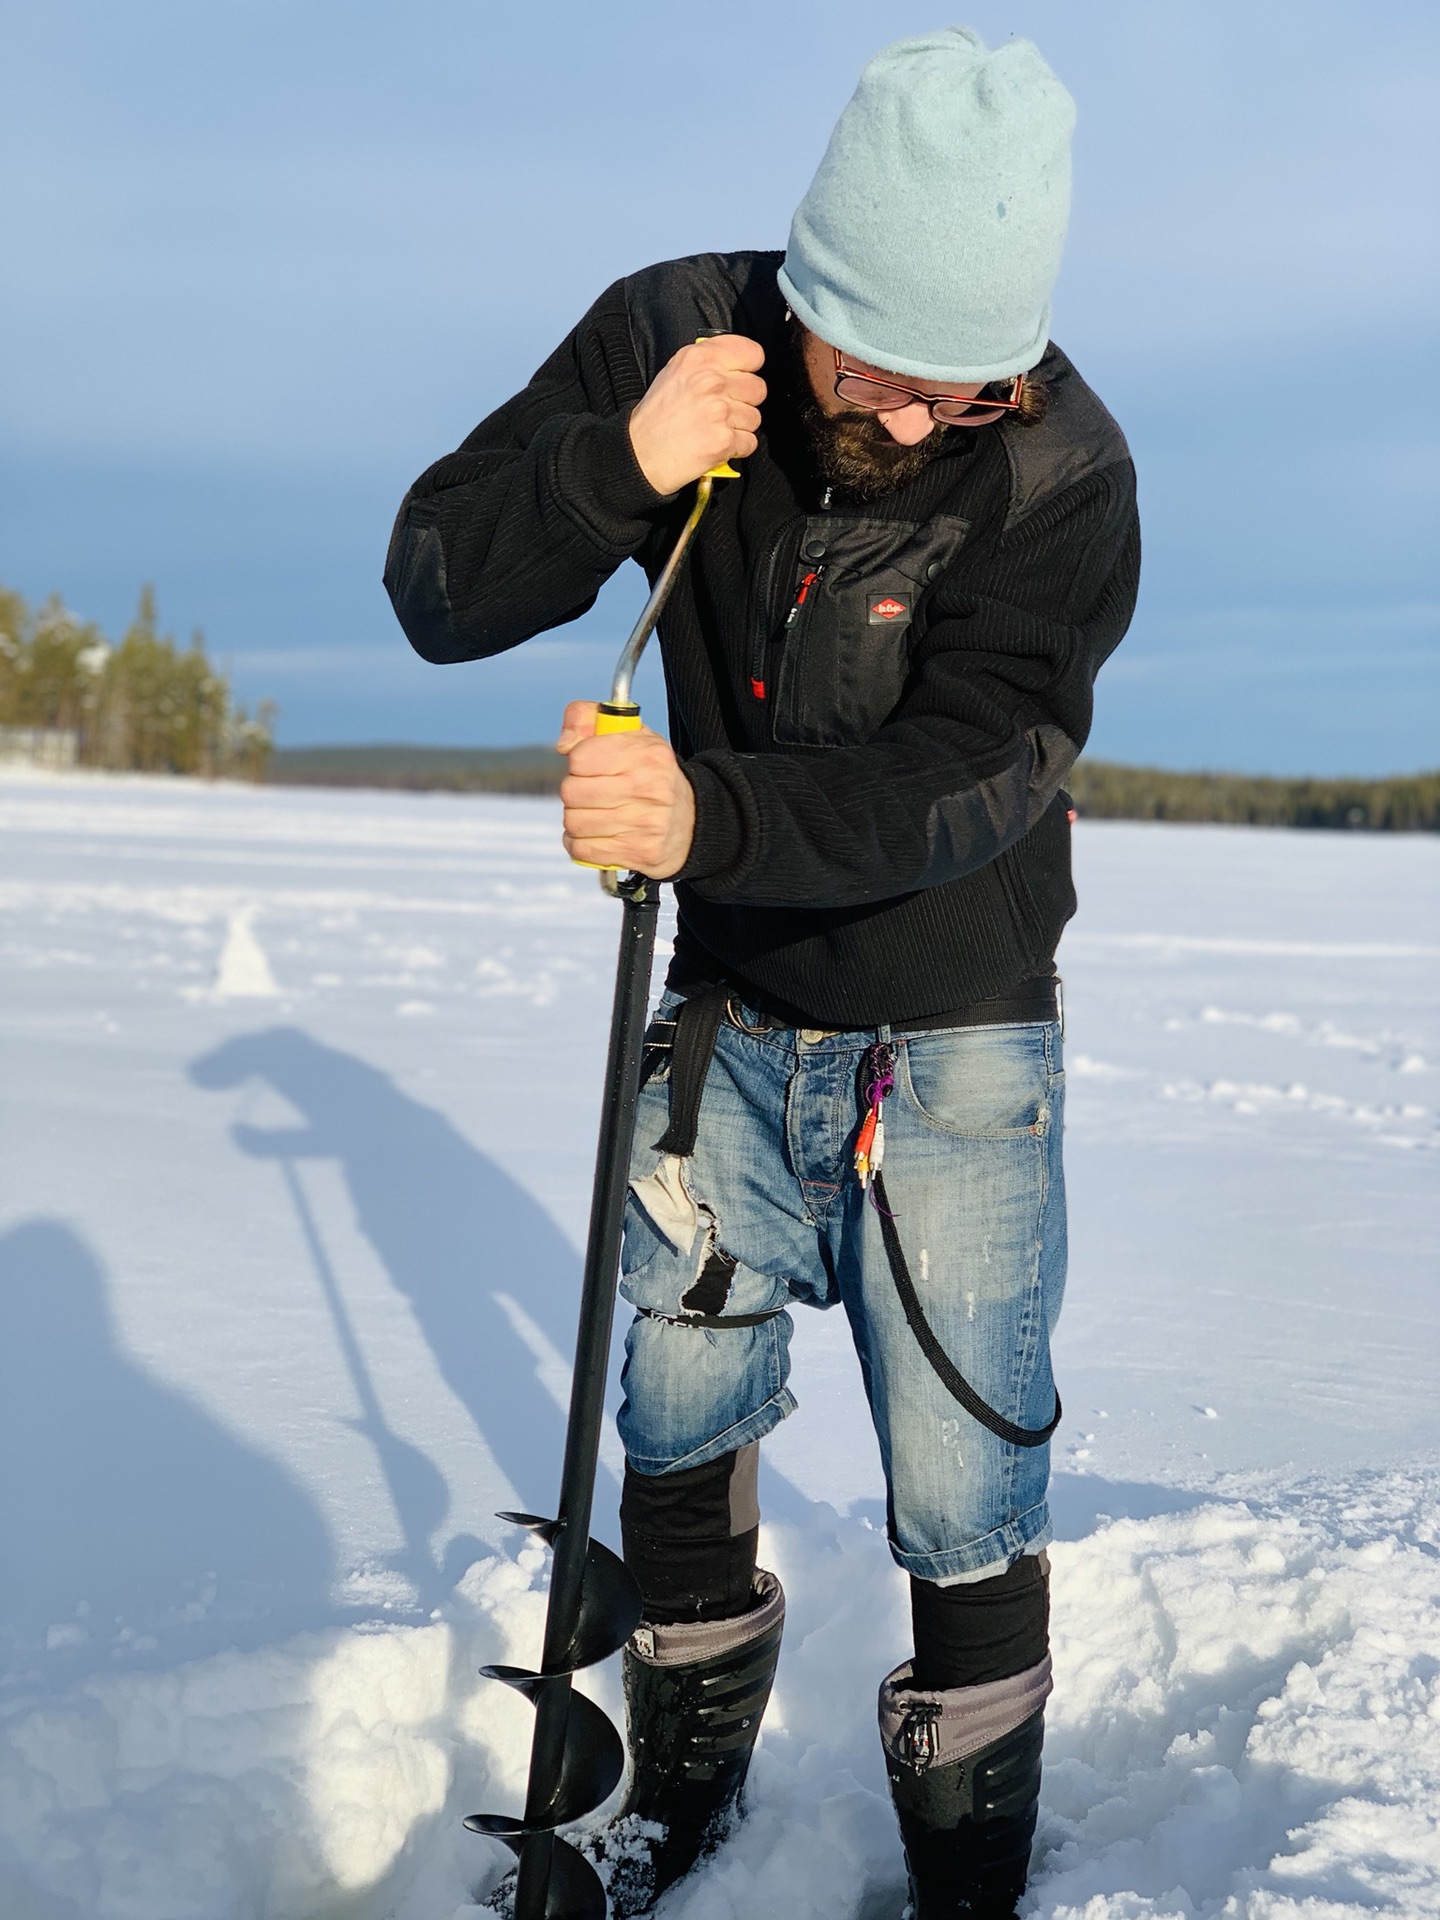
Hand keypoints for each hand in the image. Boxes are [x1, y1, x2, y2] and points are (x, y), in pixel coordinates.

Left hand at [556, 702, 695, 877]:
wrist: (690, 820)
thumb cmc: (651, 775)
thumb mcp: (629, 734)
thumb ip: (586, 719)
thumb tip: (564, 745)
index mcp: (646, 753)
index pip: (579, 758)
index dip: (577, 763)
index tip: (591, 766)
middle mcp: (649, 787)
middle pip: (571, 792)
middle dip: (574, 792)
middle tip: (591, 792)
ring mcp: (645, 823)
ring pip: (574, 823)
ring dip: (577, 819)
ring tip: (595, 813)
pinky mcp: (639, 852)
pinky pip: (583, 849)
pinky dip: (580, 843)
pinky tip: (596, 834)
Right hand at [627, 335, 764, 495]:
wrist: (641, 454)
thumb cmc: (657, 415)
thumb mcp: (675, 371)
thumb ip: (709, 361)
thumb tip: (739, 364)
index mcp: (700, 358)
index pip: (752, 354)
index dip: (749, 369)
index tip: (740, 378)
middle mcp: (711, 381)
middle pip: (757, 388)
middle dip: (744, 402)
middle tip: (722, 410)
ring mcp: (719, 411)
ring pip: (755, 417)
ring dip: (739, 427)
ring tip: (715, 429)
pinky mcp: (724, 440)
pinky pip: (749, 442)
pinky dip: (736, 448)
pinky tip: (717, 445)